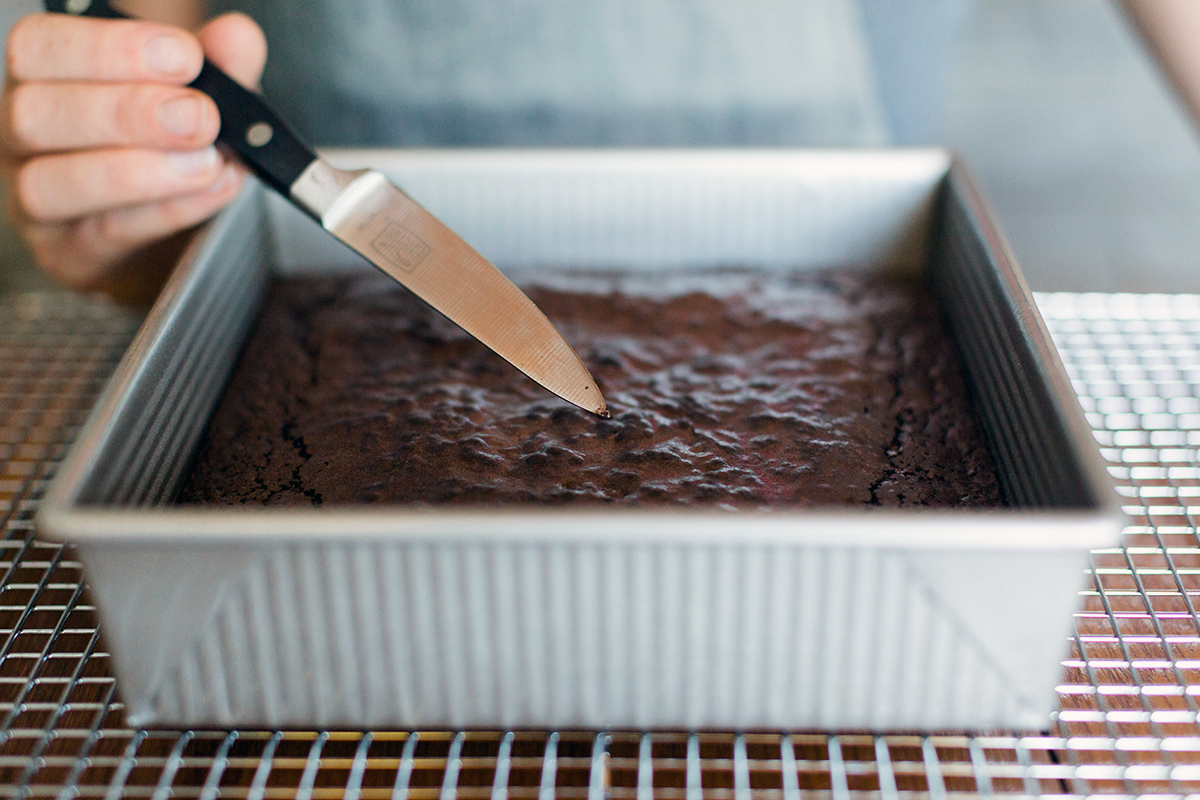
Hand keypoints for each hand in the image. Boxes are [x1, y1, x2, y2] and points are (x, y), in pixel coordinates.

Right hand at [1, 12, 266, 302]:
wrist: (173, 237)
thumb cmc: (171, 152)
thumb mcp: (204, 98)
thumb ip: (219, 66)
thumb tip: (237, 36)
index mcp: (45, 79)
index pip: (41, 48)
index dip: (109, 48)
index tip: (184, 57)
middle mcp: (23, 137)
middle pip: (35, 114)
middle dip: (126, 112)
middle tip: (200, 117)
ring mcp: (36, 201)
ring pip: (50, 182)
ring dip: (137, 172)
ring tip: (205, 163)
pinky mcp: (68, 255)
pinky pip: (104, 234)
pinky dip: (164, 212)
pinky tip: (207, 193)